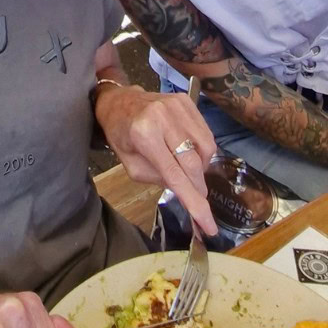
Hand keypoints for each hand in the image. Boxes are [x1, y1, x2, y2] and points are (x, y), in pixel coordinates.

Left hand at [95, 84, 218, 235]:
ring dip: (202, 167)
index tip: (209, 226)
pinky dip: (202, 149)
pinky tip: (190, 152)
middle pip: (194, 162)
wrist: (119, 101)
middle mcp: (163, 117)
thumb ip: (158, 178)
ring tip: (188, 169)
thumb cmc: (121, 136)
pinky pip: (206, 133)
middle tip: (198, 198)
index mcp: (144, 135)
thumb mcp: (131, 165)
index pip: (176, 175)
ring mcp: (178, 106)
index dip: (194, 202)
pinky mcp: (187, 101)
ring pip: (206, 148)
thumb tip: (185, 190)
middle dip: (199, 186)